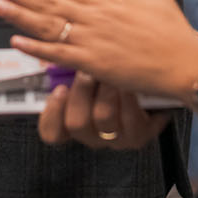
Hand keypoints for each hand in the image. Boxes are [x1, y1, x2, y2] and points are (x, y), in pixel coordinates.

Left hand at [0, 0, 197, 101]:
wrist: (188, 64)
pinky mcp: (96, 64)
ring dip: (20, 15)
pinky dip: (38, 49)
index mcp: (108, 1)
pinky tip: (16, 43)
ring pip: (49, 25)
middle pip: (50, 4)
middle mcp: (96, 17)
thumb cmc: (174, 33)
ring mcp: (94, 40)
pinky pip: (61, 55)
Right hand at [36, 72, 171, 151]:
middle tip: (87, 72)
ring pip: (104, 119)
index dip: (52, 113)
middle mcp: (92, 136)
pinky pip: (132, 121)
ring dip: (107, 92)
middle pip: (77, 123)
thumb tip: (48, 57)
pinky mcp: (139, 137)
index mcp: (72, 124)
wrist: (149, 89)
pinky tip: (132, 85)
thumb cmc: (110, 77)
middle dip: (81, 92)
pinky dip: (130, 99)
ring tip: (111, 73)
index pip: (52, 132)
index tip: (59, 89)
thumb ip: (65, 68)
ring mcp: (115, 140)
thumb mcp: (85, 72)